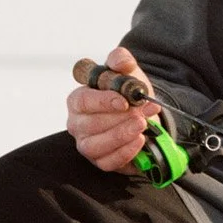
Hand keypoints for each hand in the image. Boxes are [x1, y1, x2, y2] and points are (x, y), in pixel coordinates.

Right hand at [67, 46, 160, 174]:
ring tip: (143, 125)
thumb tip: (120, 61)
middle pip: (91, 125)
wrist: (144, 115)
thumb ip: (122, 61)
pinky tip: (140, 141)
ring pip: (97, 145)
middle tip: (142, 112)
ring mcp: (87, 145)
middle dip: (120, 119)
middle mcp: (77, 124)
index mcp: (78, 100)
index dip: (103, 102)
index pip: (83, 101)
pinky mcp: (100, 162)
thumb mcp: (128, 73)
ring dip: (122, 135)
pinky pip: (108, 162)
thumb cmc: (129, 94)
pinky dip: (126, 152)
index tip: (124, 101)